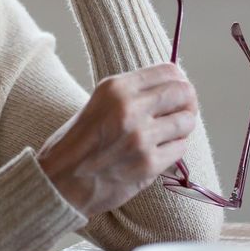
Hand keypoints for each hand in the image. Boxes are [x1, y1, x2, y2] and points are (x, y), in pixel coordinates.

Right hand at [36, 63, 198, 216]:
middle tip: (181, 111)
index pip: (169, 71)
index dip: (178, 81)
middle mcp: (129, 108)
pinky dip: (174, 149)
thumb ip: (134, 93)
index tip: (177, 91)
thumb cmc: (81, 140)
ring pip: (186, 121)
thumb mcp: (101, 102)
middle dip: (187, 102)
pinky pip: (180, 148)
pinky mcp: (148, 164)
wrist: (62, 179)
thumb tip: (174, 86)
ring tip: (167, 133)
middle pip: (183, 93)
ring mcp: (140, 137)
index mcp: (116, 87)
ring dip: (182, 127)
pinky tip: (158, 151)